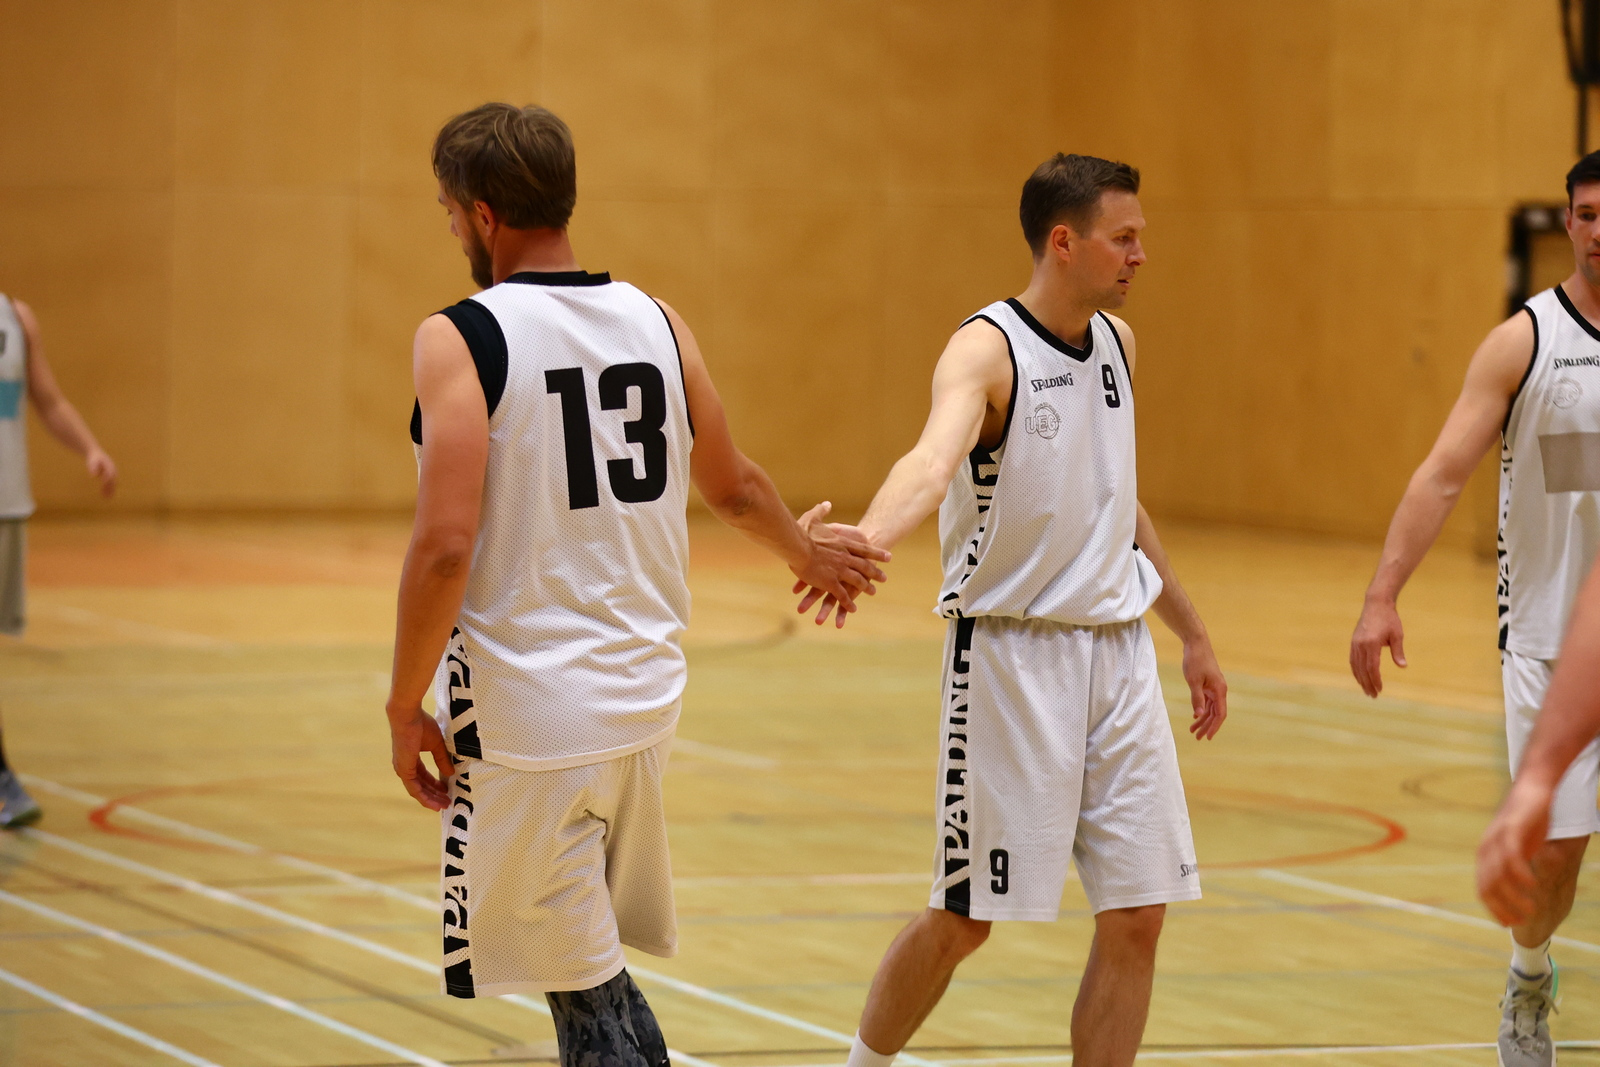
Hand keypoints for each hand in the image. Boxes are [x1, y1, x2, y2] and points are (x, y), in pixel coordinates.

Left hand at [86, 449, 115, 497]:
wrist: (95, 453)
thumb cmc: (93, 458)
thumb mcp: (92, 462)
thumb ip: (93, 468)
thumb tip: (92, 476)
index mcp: (110, 466)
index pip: (110, 475)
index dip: (107, 482)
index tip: (102, 488)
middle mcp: (113, 470)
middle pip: (113, 481)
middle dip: (110, 489)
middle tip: (107, 497)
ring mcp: (113, 473)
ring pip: (113, 483)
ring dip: (110, 490)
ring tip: (107, 498)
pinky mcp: (110, 475)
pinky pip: (111, 483)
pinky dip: (108, 488)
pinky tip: (104, 494)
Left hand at [387, 705, 454, 810]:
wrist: (408, 716)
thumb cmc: (421, 724)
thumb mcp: (436, 744)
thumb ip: (442, 759)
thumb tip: (450, 773)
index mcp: (410, 759)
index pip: (423, 776)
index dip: (434, 784)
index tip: (446, 789)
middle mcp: (405, 767)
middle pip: (421, 786)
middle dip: (434, 795)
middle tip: (447, 802)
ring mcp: (403, 770)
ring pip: (417, 791)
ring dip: (430, 799)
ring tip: (443, 806)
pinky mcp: (404, 771)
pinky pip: (414, 790)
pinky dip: (424, 798)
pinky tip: (434, 803)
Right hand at [789, 502, 890, 628]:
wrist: (796, 546)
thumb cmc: (802, 532)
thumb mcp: (813, 517)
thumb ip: (822, 511)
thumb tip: (827, 503)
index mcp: (843, 543)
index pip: (865, 549)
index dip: (878, 554)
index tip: (889, 557)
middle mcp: (845, 557)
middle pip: (865, 566)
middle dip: (876, 573)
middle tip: (884, 578)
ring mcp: (839, 571)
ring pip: (858, 581)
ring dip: (866, 588)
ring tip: (873, 592)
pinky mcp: (830, 582)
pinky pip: (842, 595)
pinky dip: (849, 602)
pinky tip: (853, 608)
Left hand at [1182, 635, 1227, 739]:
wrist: (1196, 643)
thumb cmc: (1195, 660)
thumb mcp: (1193, 681)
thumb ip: (1197, 698)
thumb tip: (1200, 715)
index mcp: (1220, 690)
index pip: (1220, 714)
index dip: (1214, 727)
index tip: (1207, 737)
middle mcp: (1220, 690)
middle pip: (1215, 713)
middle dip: (1207, 726)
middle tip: (1197, 738)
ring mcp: (1214, 687)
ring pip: (1211, 708)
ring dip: (1203, 719)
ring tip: (1192, 730)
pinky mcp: (1208, 684)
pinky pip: (1207, 701)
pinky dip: (1202, 710)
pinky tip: (1195, 717)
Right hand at [1351, 597, 1405, 696]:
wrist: (1376, 604)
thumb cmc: (1389, 619)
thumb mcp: (1397, 635)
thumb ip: (1398, 652)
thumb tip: (1403, 666)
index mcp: (1371, 644)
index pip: (1372, 667)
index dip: (1376, 680)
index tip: (1380, 690)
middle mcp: (1360, 645)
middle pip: (1362, 669)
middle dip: (1367, 684)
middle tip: (1373, 696)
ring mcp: (1355, 643)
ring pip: (1355, 666)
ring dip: (1360, 679)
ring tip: (1366, 690)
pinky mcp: (1353, 642)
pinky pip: (1353, 660)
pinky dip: (1356, 670)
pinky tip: (1360, 677)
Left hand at [1477, 782, 1550, 925]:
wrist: (1533, 790)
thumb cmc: (1529, 821)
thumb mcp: (1520, 847)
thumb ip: (1516, 866)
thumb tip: (1520, 890)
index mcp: (1486, 855)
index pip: (1484, 890)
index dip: (1495, 909)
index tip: (1510, 924)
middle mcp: (1487, 848)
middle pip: (1489, 887)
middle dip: (1504, 908)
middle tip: (1523, 921)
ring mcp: (1497, 838)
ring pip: (1499, 875)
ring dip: (1514, 896)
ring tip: (1531, 910)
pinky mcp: (1511, 829)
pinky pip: (1511, 856)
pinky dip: (1520, 874)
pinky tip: (1531, 885)